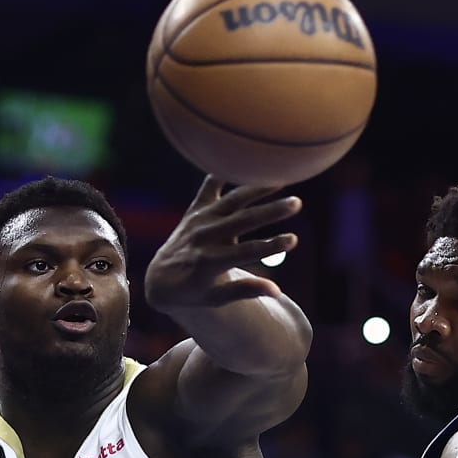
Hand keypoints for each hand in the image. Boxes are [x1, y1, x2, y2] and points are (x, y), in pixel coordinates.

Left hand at [144, 176, 299, 311]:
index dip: (271, 246)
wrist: (160, 277)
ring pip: (233, 199)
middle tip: (297, 203)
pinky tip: (248, 159)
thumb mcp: (216, 298)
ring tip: (283, 178)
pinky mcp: (196, 208)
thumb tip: (277, 292)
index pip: (246, 252)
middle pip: (244, 220)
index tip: (294, 240)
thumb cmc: (194, 292)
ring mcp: (200, 218)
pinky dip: (227, 171)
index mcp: (210, 261)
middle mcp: (205, 236)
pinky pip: (211, 184)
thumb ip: (245, 291)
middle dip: (271, 211)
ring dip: (258, 188)